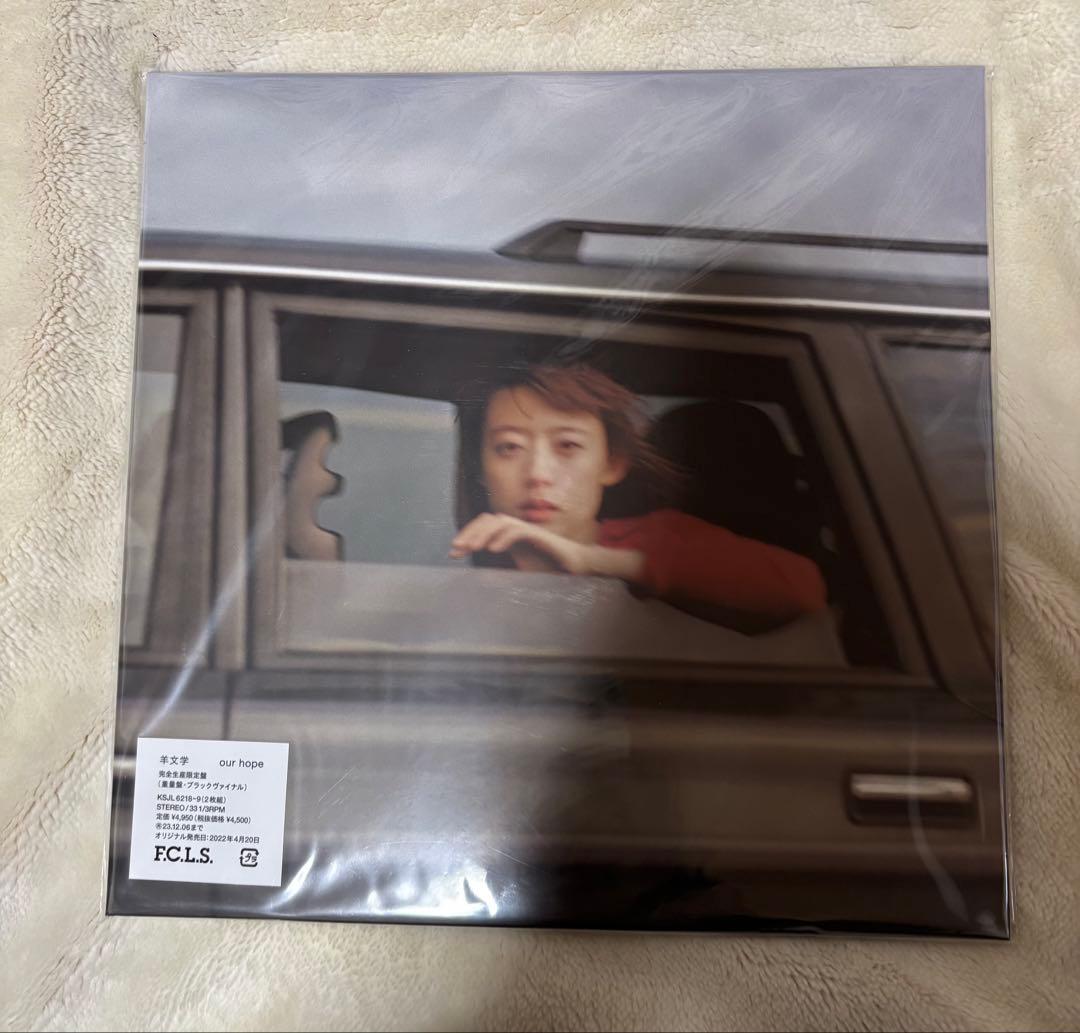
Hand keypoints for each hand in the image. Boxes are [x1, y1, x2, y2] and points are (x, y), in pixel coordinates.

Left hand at [450, 513, 588, 573]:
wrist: (576, 566)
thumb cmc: (549, 568)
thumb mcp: (519, 571)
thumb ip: (502, 572)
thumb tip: (480, 584)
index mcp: (509, 536)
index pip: (483, 527)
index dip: (467, 537)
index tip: (454, 553)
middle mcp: (516, 529)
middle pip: (487, 520)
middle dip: (469, 533)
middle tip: (456, 549)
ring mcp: (528, 530)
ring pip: (500, 522)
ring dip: (483, 534)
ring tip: (471, 548)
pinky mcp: (539, 535)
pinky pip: (518, 531)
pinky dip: (503, 538)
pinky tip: (493, 549)